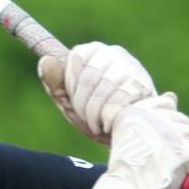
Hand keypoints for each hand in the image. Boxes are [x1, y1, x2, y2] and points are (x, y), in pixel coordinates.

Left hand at [38, 42, 156, 144]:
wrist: (126, 136)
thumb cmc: (95, 114)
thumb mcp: (69, 101)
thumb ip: (54, 83)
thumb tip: (45, 60)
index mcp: (93, 52)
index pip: (76, 57)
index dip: (72, 84)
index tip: (75, 99)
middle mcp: (114, 53)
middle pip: (88, 76)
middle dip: (82, 103)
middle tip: (86, 118)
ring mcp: (131, 67)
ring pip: (104, 87)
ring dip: (95, 113)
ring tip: (97, 123)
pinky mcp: (143, 84)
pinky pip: (119, 100)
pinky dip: (108, 117)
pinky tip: (110, 123)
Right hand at [87, 93, 188, 188]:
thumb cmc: (127, 167)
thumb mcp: (130, 135)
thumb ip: (151, 113)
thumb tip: (173, 96)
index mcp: (135, 112)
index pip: (165, 104)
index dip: (166, 122)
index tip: (159, 139)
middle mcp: (152, 118)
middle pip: (180, 120)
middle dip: (179, 136)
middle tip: (168, 155)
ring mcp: (169, 134)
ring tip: (178, 163)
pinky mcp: (184, 151)